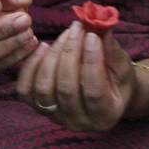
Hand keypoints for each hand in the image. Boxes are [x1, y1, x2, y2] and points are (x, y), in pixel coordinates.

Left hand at [15, 21, 136, 130]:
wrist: (106, 94)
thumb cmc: (118, 80)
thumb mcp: (123, 67)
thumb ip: (112, 50)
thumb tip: (103, 26)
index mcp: (105, 116)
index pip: (94, 92)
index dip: (92, 62)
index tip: (92, 36)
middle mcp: (78, 122)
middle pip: (66, 89)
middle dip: (70, 53)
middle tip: (77, 28)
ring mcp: (55, 117)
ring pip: (45, 88)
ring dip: (53, 56)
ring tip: (65, 35)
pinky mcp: (38, 107)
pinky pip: (25, 89)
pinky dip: (31, 66)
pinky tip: (43, 46)